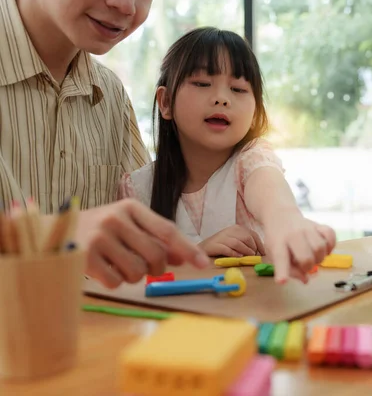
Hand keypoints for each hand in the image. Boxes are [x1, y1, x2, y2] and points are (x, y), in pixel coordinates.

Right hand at [76, 199, 209, 287]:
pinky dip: (115, 283)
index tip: (203, 263)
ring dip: (134, 276)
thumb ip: (153, 238)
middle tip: (146, 268)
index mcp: (130, 207)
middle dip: (156, 268)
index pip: (167, 230)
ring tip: (119, 266)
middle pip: (156, 254)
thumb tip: (182, 258)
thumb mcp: (126, 226)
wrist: (51, 233)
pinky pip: (116, 282)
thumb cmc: (98, 230)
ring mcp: (99, 237)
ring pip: (137, 271)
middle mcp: (115, 218)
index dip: (187, 248)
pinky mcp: (84, 257)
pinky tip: (104, 271)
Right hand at [199, 225, 265, 256]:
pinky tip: (238, 257)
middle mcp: (230, 231)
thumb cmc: (222, 246)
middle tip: (254, 257)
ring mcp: (222, 237)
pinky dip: (234, 254)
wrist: (203, 248)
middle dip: (253, 248)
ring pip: (238, 243)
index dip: (260, 245)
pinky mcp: (215, 245)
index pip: (253, 234)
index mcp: (237, 228)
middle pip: (247, 238)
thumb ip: (246, 243)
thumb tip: (260, 252)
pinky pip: (227, 249)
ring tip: (248, 258)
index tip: (263, 254)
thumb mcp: (236, 241)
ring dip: (246, 251)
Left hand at [263, 212, 335, 283]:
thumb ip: (289, 269)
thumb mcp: (274, 254)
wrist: (280, 216)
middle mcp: (293, 234)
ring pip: (320, 247)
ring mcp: (307, 228)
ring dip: (320, 258)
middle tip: (305, 266)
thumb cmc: (277, 240)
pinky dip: (331, 245)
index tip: (282, 281)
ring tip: (313, 257)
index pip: (280, 258)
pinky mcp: (318, 224)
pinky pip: (331, 235)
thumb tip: (306, 280)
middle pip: (306, 256)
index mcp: (278, 244)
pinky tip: (324, 249)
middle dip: (308, 267)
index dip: (282, 272)